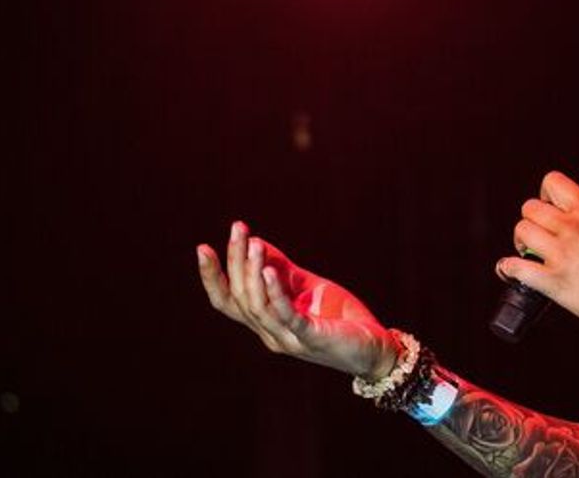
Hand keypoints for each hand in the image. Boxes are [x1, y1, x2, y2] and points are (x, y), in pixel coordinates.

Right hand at [196, 221, 397, 379]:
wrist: (375, 347)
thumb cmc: (340, 318)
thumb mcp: (307, 287)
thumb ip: (283, 270)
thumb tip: (257, 242)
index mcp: (267, 323)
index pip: (228, 301)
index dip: (212, 277)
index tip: (202, 248)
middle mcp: (270, 334)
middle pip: (240, 298)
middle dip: (235, 262)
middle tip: (237, 230)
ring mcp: (289, 339)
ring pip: (258, 307)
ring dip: (252, 273)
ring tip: (253, 244)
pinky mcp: (312, 338)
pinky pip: (286, 315)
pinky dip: (274, 293)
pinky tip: (268, 270)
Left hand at [496, 171, 578, 337]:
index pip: (553, 182)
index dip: (545, 194)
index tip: (549, 207)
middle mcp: (571, 228)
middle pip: (529, 208)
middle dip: (531, 221)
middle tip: (538, 237)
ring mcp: (560, 254)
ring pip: (521, 231)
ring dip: (520, 243)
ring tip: (527, 253)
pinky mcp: (553, 281)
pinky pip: (515, 267)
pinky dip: (507, 269)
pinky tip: (510, 271)